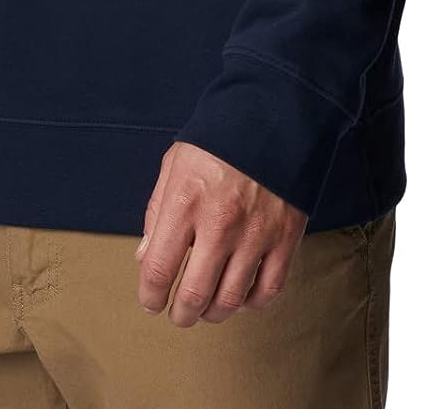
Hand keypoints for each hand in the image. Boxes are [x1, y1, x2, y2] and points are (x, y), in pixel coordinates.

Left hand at [135, 141, 306, 326]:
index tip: (151, 302)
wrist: (272, 116)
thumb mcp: (175, 164)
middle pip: (195, 295)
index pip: (159, 269)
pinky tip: (240, 296)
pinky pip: (268, 289)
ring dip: (214, 313)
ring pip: (231, 300)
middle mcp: (220, 223)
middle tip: (178, 315)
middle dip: (181, 314)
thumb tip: (145, 258)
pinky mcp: (286, 237)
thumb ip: (157, 212)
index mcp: (185, 202)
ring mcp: (256, 233)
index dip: (150, 296)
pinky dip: (251, 303)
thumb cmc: (217, 141)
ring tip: (207, 308)